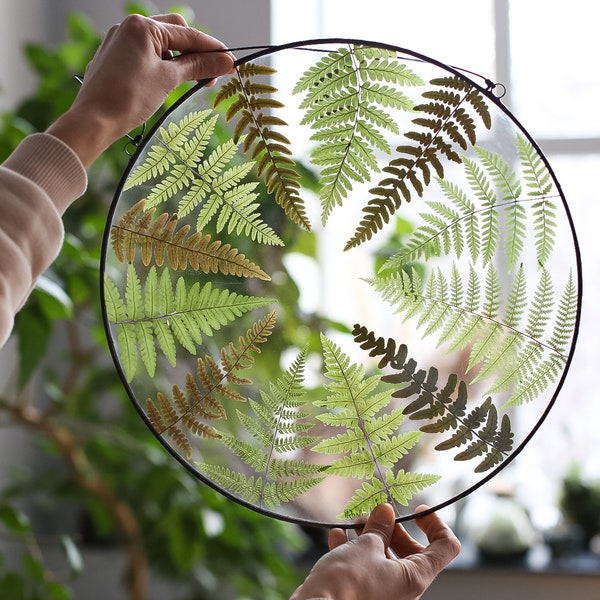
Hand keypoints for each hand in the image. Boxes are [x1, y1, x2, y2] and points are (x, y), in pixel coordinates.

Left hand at [47, 13, 234, 165]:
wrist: (94, 121)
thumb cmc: (128, 98)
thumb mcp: (168, 80)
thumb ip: (198, 66)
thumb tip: (226, 61)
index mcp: (143, 26)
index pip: (188, 34)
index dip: (213, 50)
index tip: (231, 62)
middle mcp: (129, 27)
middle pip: (174, 33)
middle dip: (196, 52)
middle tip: (212, 75)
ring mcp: (119, 42)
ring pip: (160, 45)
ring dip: (179, 60)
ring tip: (191, 82)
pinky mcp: (113, 58)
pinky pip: (145, 55)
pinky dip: (162, 65)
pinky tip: (168, 82)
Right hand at [290, 504, 459, 599]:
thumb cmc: (347, 580)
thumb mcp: (366, 546)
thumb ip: (380, 527)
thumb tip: (386, 512)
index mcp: (415, 577)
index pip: (445, 548)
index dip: (435, 524)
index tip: (417, 509)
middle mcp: (404, 588)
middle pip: (412, 550)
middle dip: (393, 527)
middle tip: (375, 514)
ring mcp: (384, 591)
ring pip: (386, 557)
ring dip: (371, 535)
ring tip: (355, 522)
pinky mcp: (364, 593)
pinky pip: (366, 567)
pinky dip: (354, 549)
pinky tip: (337, 535)